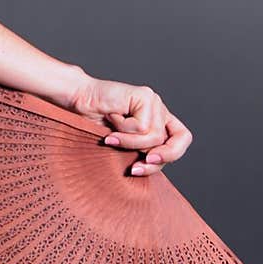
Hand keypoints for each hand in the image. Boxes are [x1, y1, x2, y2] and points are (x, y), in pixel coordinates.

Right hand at [64, 66, 193, 177]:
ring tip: (111, 136)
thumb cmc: (97, 124)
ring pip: (154, 137)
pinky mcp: (144, 95)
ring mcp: (153, 101)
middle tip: (136, 166)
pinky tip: (111, 118)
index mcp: (159, 122)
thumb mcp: (125, 145)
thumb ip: (142, 152)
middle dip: (159, 158)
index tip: (148, 162)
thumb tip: (153, 168)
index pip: (182, 139)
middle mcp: (159, 111)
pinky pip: (142, 126)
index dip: (173, 154)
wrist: (80, 100)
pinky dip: (124, 130)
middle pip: (176, 142)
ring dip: (129, 143)